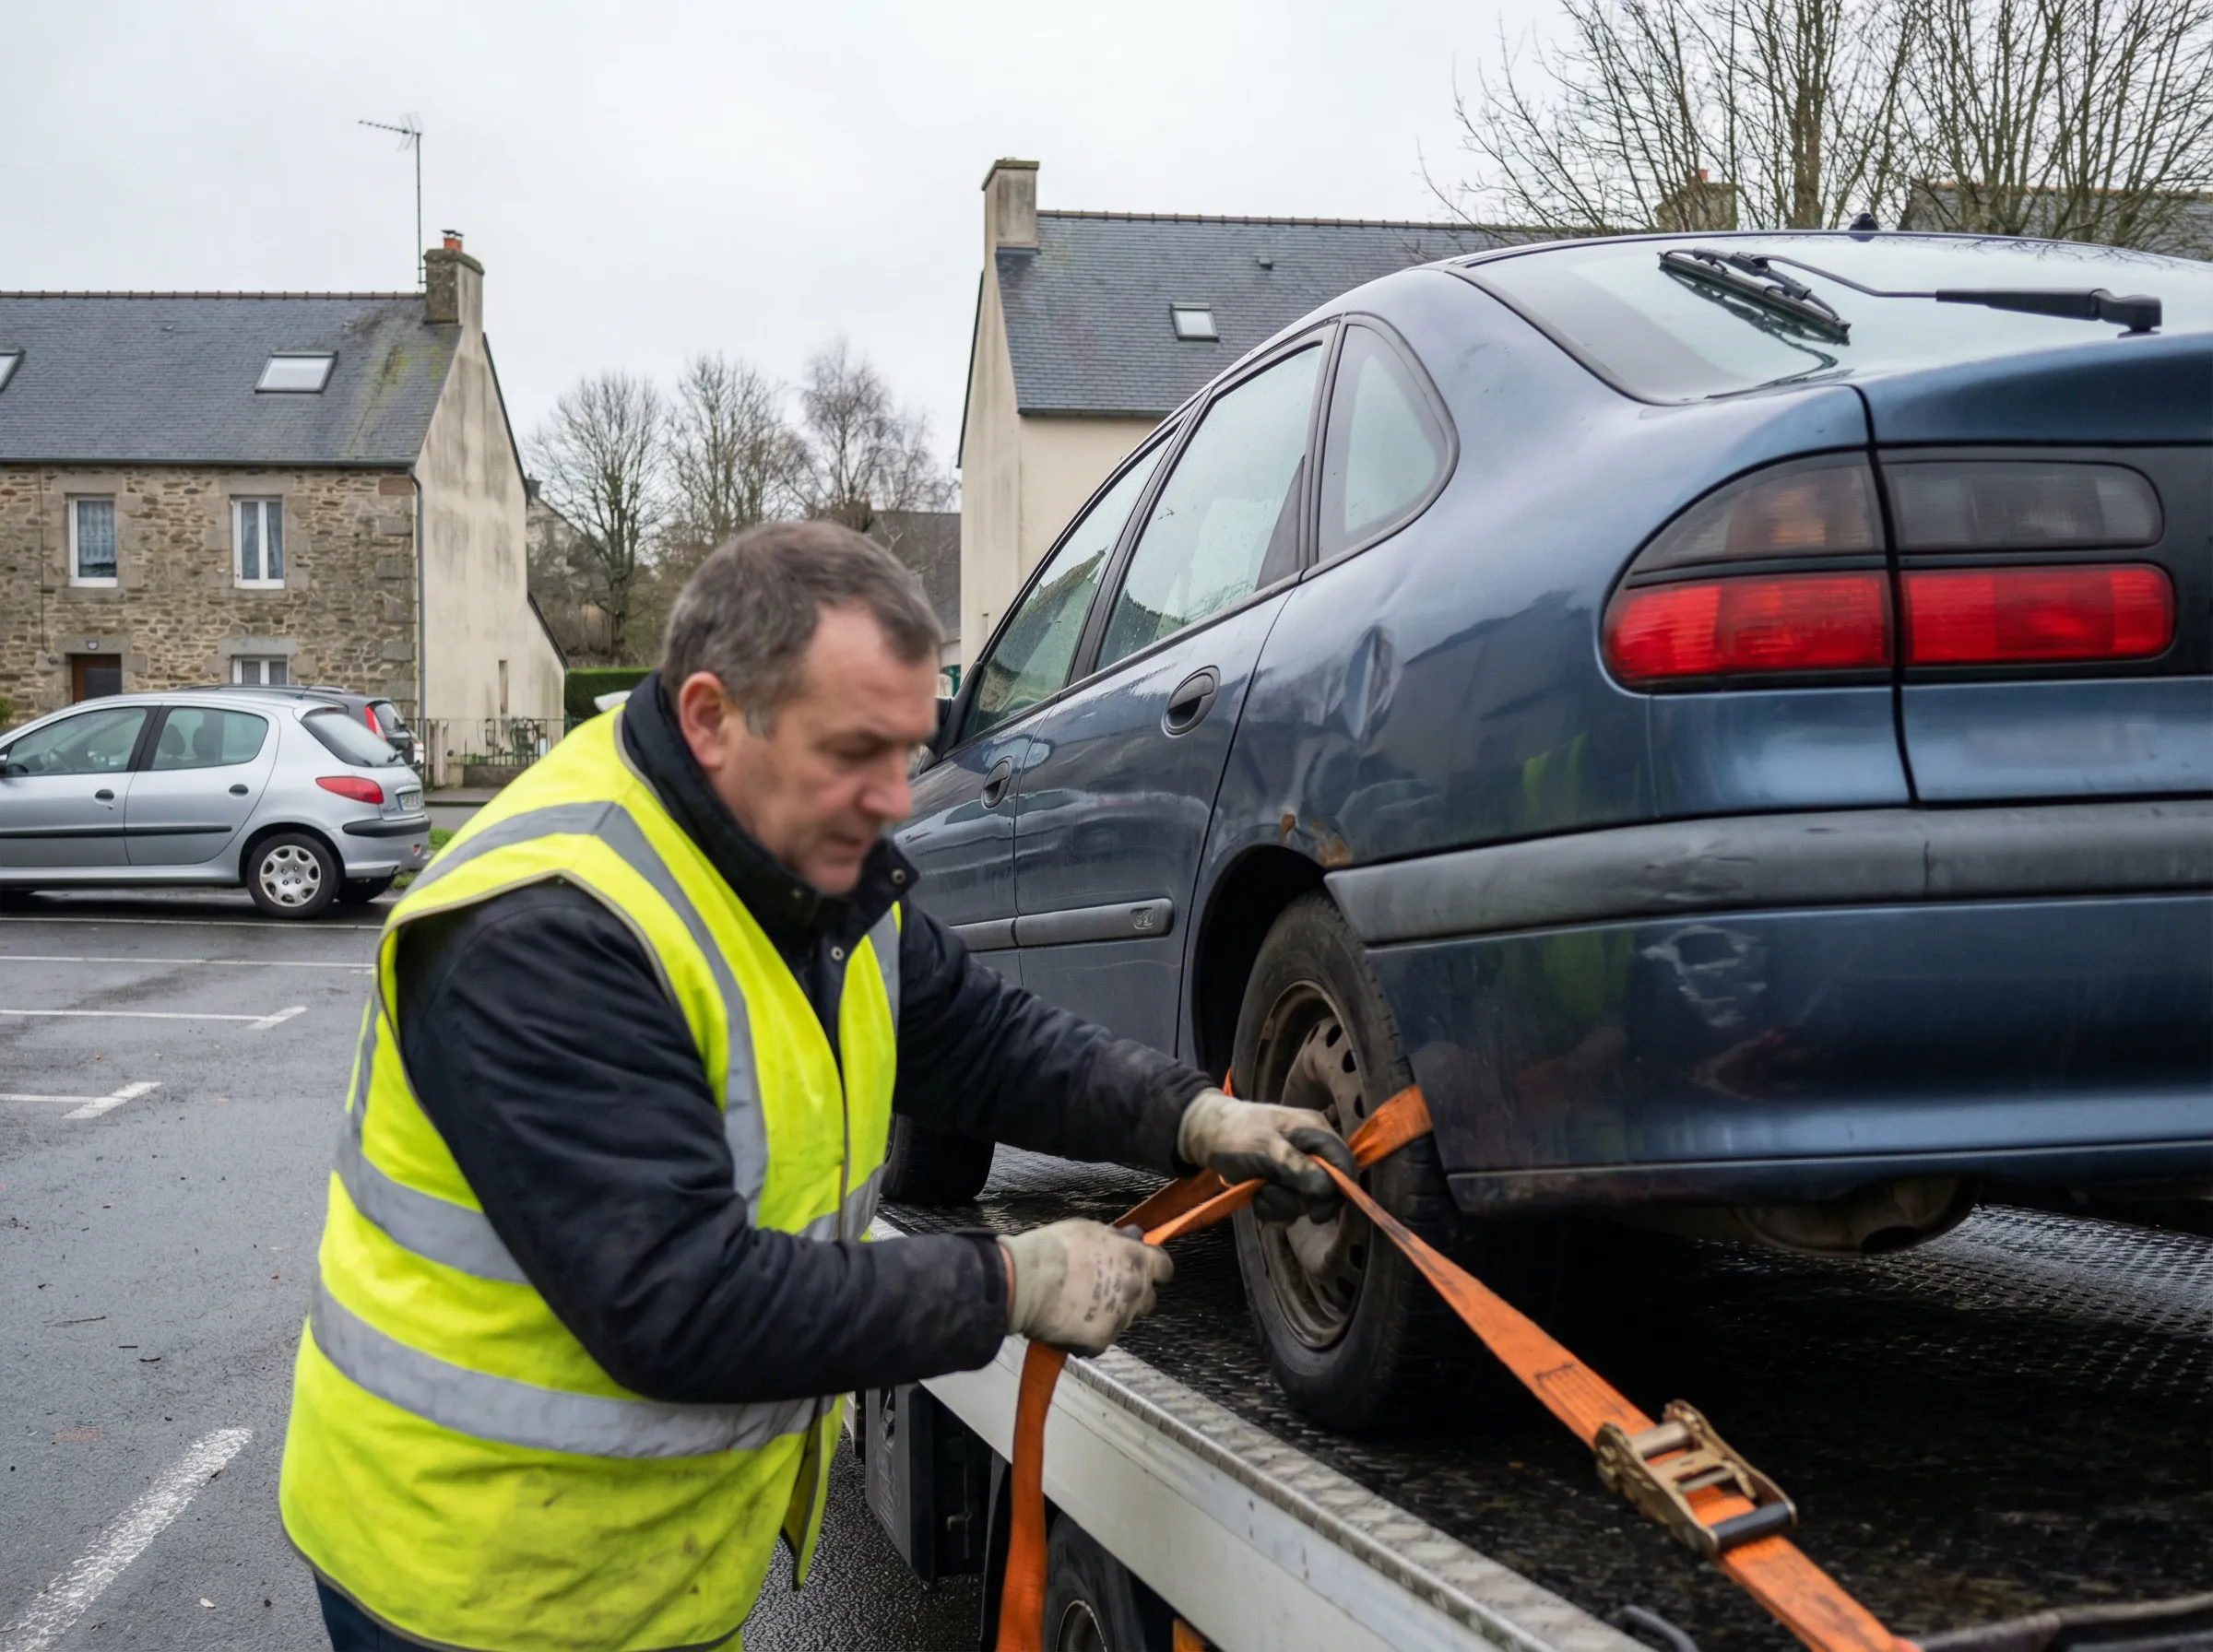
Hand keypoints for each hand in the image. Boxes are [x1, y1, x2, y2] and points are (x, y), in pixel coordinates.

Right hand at [999, 1219, 1173, 1353]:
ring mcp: (1120, 1319)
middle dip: (1133, 1295)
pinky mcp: (1100, 1342)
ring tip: (1081, 1306)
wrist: (1028, 1281)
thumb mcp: (1091, 1229)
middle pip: (1148, 1300)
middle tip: (1108, 1290)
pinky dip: (1089, 1334)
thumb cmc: (1055, 1249)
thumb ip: (1117, 1238)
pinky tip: (1070, 1322)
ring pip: (1124, 1320)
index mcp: (1137, 1260)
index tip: (1143, 1271)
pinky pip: (1101, 1339)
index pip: (1164, 1269)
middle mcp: (1135, 1291)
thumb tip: (1132, 1237)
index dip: (1154, 1270)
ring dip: (1111, 1314)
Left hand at [1176, 1088, 1356, 1222]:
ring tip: (1258, 1189)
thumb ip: (1295, 1166)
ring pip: (1305, 1202)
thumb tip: (1327, 1188)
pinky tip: (1255, 1196)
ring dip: (1280, 1204)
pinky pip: (1289, 1208)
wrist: (1206, 1135)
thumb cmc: (1235, 1133)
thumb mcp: (1264, 1147)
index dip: (1339, 1190)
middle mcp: (1312, 1151)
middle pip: (1326, 1190)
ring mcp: (1298, 1168)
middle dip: (1297, 1199)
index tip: (1317, 1213)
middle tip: (1270, 1191)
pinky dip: (1272, 1208)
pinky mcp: (1284, 1183)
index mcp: (1315, 1132)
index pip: (1344, 1163)